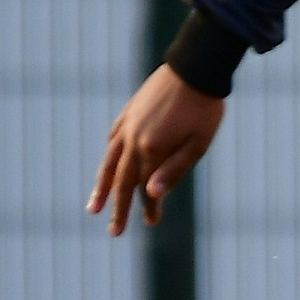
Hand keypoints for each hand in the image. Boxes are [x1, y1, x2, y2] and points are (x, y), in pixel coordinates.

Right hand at [87, 65, 225, 235]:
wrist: (195, 67)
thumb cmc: (204, 108)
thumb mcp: (198, 144)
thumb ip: (174, 170)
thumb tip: (151, 195)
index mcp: (151, 149)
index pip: (145, 187)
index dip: (149, 207)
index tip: (151, 223)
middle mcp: (133, 139)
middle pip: (122, 180)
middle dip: (118, 207)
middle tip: (114, 232)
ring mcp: (128, 124)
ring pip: (110, 161)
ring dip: (102, 186)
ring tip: (94, 206)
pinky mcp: (129, 111)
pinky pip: (113, 139)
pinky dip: (110, 155)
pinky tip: (109, 164)